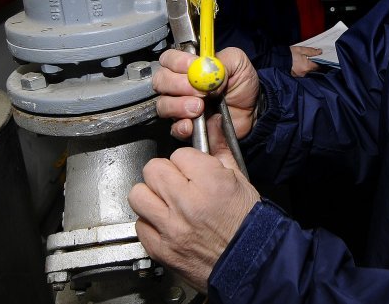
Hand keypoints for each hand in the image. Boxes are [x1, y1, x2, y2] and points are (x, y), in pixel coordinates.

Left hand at [129, 147, 260, 292]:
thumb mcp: (240, 180)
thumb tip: (213, 125)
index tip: (193, 169)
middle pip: (153, 170)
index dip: (187, 161)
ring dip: (152, 196)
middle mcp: (187, 204)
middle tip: (177, 183)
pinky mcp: (160, 249)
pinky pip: (140, 225)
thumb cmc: (248, 224)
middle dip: (166, 173)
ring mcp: (170, 228)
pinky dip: (151, 222)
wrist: (250, 263)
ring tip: (167, 202)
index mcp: (210, 183)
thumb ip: (220, 150)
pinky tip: (167, 223)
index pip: (179, 154)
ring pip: (138, 195)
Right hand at [153, 48, 260, 153]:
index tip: (193, 66)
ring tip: (199, 107)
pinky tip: (193, 124)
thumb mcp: (239, 63)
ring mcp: (180, 106)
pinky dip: (181, 126)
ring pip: (163, 104)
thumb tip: (204, 69)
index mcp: (190, 67)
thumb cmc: (242, 86)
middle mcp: (180, 85)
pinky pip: (173, 128)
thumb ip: (222, 59)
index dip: (177, 62)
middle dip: (177, 84)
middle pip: (160, 81)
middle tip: (199, 90)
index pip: (169, 59)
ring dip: (179, 105)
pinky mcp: (185, 126)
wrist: (252, 112)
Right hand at [290, 45, 322, 76]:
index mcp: (306, 67)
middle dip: (316, 65)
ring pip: (309, 72)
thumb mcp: (301, 50)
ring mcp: (300, 75)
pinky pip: (304, 73)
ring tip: (309, 62)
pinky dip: (305, 70)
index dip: (322, 63)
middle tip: (316, 60)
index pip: (319, 67)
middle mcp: (304, 73)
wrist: (277, 59)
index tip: (323, 60)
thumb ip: (311, 51)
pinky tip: (304, 65)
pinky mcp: (296, 76)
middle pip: (315, 70)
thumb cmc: (288, 54)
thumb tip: (320, 52)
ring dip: (311, 68)